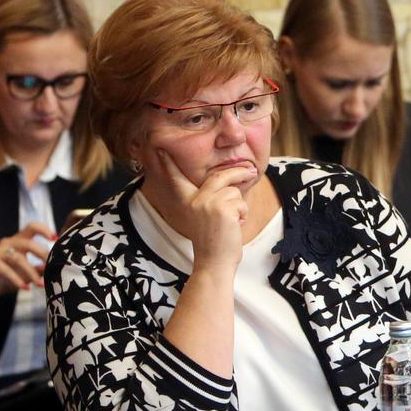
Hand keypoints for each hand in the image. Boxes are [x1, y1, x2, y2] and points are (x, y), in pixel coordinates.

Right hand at [0, 221, 55, 308]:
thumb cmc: (11, 276)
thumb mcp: (29, 272)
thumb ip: (42, 267)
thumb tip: (59, 266)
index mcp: (19, 240)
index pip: (32, 227)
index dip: (44, 229)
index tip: (55, 238)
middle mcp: (8, 243)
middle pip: (27, 243)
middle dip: (42, 255)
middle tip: (52, 267)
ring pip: (18, 258)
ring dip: (31, 272)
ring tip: (40, 284)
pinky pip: (5, 270)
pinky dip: (17, 280)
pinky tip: (25, 288)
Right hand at [154, 148, 251, 270]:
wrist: (214, 263)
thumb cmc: (214, 242)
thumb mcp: (206, 217)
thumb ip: (211, 199)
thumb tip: (231, 181)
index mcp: (187, 201)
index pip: (177, 179)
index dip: (168, 163)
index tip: (159, 147)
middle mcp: (195, 199)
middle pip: (220, 176)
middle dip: (238, 172)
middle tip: (251, 170)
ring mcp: (208, 203)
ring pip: (234, 191)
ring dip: (240, 206)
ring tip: (232, 221)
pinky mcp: (223, 208)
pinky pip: (241, 203)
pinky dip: (243, 214)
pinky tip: (234, 226)